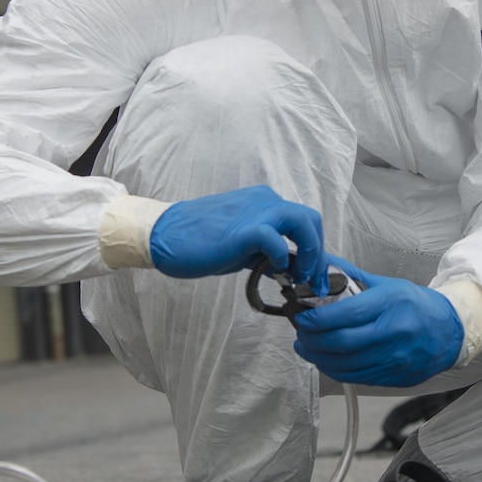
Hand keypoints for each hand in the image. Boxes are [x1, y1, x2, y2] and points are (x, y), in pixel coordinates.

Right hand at [148, 185, 326, 287]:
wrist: (163, 234)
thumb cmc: (199, 241)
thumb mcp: (241, 246)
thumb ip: (266, 252)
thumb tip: (289, 269)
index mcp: (264, 203)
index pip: (304, 222)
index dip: (315, 251)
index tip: (315, 277)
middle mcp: (264, 201)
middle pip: (311, 220)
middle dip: (318, 252)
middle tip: (311, 280)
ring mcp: (255, 212)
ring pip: (303, 221)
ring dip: (309, 251)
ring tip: (298, 275)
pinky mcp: (243, 230)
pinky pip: (275, 238)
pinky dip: (281, 256)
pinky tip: (272, 270)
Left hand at [293, 257, 462, 387]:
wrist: (451, 331)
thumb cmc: (417, 305)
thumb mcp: (387, 284)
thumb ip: (351, 278)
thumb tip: (319, 270)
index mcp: (391, 304)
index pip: (347, 314)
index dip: (317, 318)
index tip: (301, 316)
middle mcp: (394, 332)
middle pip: (341, 342)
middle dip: (311, 339)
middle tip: (300, 331)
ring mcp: (395, 359)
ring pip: (344, 364)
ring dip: (317, 356)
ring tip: (306, 345)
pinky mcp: (393, 377)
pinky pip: (354, 377)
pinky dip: (333, 369)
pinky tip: (325, 359)